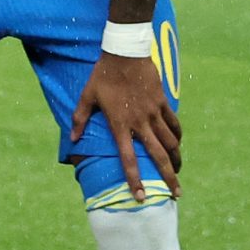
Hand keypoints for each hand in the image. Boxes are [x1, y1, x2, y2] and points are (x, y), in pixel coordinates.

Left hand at [72, 50, 180, 199]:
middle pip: (158, 155)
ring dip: (176, 159)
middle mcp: (139, 122)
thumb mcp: (86, 96)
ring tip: (178, 171)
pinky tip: (178, 145)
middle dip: (168, 177)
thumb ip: (79, 118)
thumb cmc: (102, 75)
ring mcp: (153, 113)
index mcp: (119, 124)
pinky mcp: (163, 102)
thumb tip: (72, 138)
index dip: (135, 179)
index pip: (128, 158)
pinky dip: (178, 136)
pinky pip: (174, 124)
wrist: (124, 53)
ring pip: (171, 142)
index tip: (142, 196)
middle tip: (176, 194)